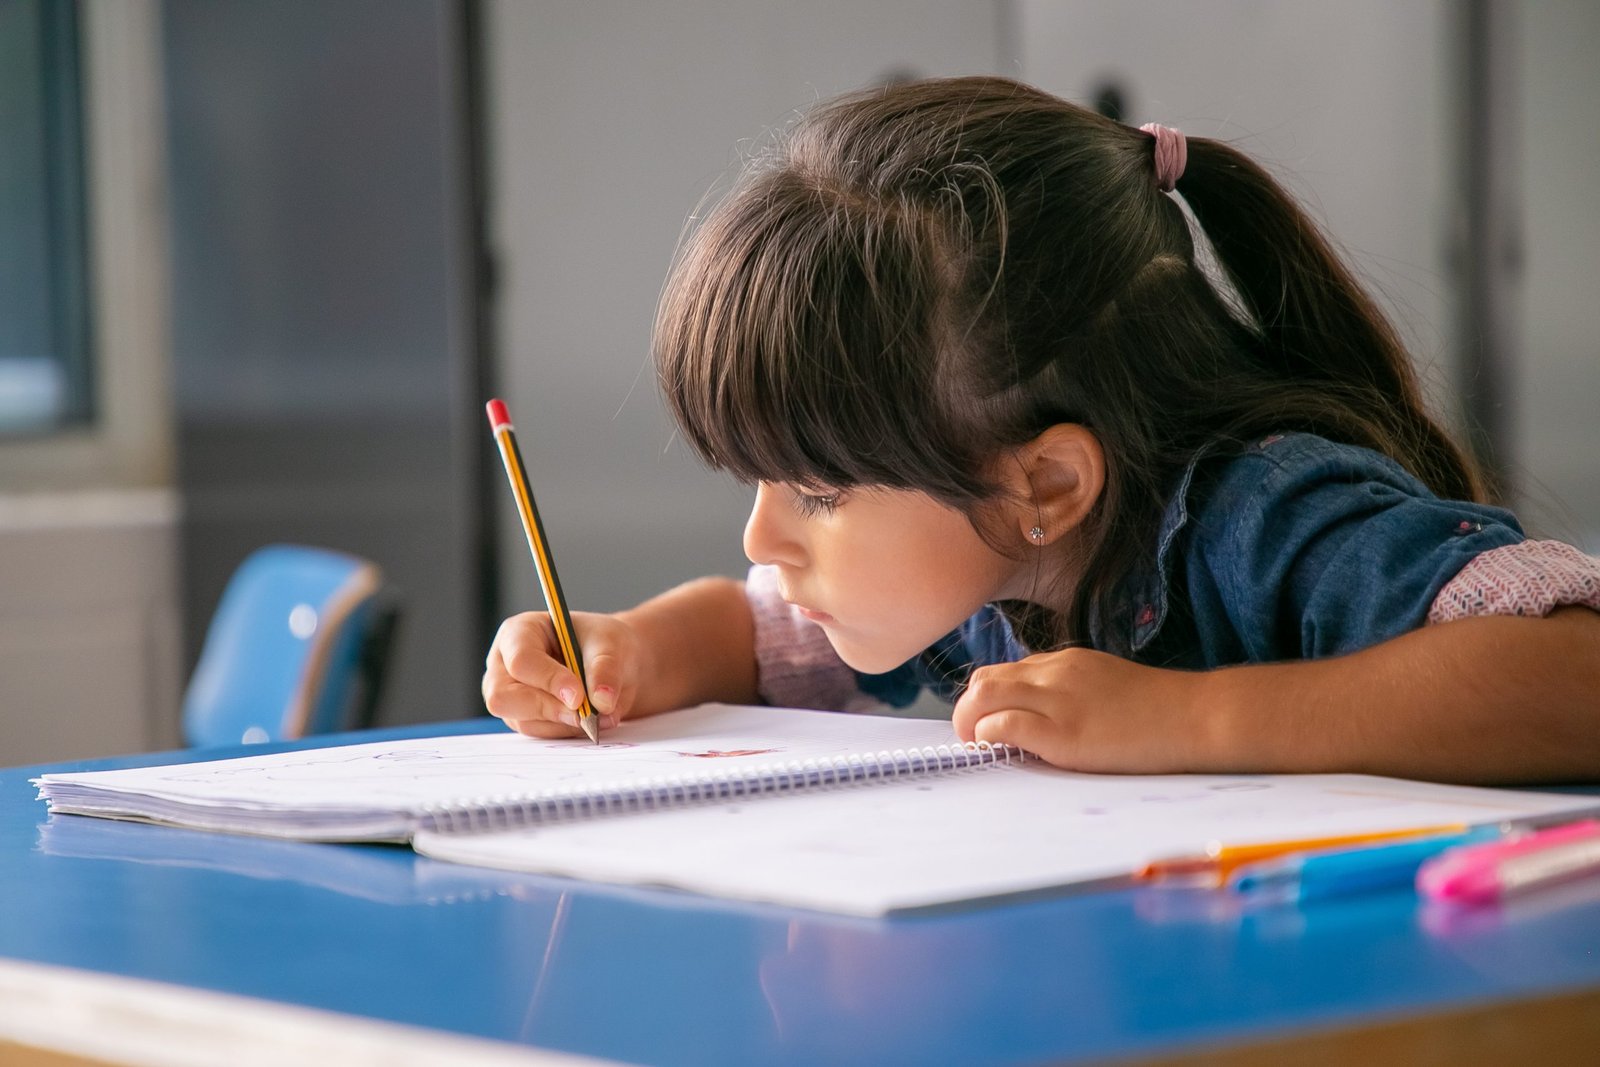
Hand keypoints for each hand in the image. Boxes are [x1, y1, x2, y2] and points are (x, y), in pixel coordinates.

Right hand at [482, 611, 647, 737]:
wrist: (615, 665)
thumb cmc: (603, 643)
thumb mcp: (610, 643)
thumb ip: (605, 668)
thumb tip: (601, 701)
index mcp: (518, 633)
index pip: (520, 660)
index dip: (548, 680)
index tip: (578, 696)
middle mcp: (505, 665)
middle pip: (503, 697)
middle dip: (547, 708)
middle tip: (584, 714)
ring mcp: (511, 695)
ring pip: (523, 721)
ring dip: (564, 723)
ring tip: (599, 714)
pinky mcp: (524, 718)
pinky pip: (539, 734)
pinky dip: (567, 731)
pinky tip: (590, 720)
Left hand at [950, 647, 1207, 771]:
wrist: (1195, 717)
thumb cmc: (1158, 711)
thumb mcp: (1106, 684)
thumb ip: (1070, 691)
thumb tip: (1040, 716)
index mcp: (1065, 662)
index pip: (1004, 672)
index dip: (989, 701)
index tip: (989, 724)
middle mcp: (1054, 673)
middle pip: (984, 680)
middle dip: (968, 710)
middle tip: (974, 739)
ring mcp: (1058, 700)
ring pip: (982, 696)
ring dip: (969, 723)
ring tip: (978, 747)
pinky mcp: (1063, 732)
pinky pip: (1003, 725)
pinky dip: (989, 737)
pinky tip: (999, 752)